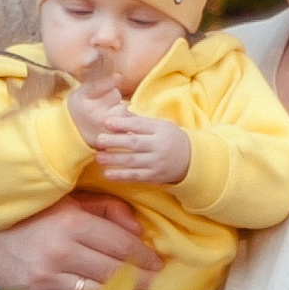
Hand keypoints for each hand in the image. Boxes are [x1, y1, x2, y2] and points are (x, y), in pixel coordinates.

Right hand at [0, 191, 163, 289]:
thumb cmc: (33, 218)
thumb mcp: (67, 202)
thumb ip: (106, 209)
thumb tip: (138, 230)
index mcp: (71, 223)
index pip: (120, 245)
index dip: (145, 257)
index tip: (159, 264)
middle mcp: (61, 252)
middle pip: (115, 272)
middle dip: (144, 282)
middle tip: (161, 287)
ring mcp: (48, 279)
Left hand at [69, 84, 189, 182]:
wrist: (190, 159)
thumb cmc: (169, 138)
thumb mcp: (160, 126)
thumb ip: (140, 121)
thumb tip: (120, 112)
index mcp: (159, 130)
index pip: (138, 125)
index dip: (121, 123)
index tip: (106, 122)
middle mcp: (158, 146)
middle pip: (134, 143)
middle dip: (114, 142)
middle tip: (98, 140)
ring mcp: (156, 162)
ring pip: (132, 161)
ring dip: (114, 160)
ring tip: (98, 157)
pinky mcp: (154, 176)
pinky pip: (135, 176)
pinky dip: (121, 176)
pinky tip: (108, 174)